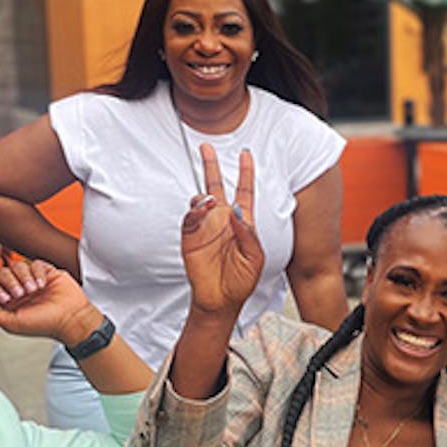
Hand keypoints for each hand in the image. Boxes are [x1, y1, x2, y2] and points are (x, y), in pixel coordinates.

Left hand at [0, 259, 98, 345]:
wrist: (70, 318)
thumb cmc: (44, 324)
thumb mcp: (12, 324)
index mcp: (8, 302)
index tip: (7, 299)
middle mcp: (19, 289)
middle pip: (3, 273)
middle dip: (11, 282)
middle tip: (22, 294)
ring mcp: (33, 280)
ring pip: (19, 266)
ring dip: (24, 277)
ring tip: (34, 290)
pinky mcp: (47, 272)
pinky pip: (36, 263)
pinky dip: (37, 272)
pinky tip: (43, 284)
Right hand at [181, 144, 263, 319]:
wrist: (222, 299)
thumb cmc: (242, 279)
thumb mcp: (255, 257)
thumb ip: (248, 234)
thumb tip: (236, 212)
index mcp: (243, 221)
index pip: (244, 191)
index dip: (245, 173)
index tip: (246, 154)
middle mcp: (223, 219)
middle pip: (216, 186)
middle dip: (211, 166)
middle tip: (206, 147)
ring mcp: (206, 226)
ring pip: (201, 200)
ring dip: (205, 195)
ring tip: (210, 200)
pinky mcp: (191, 236)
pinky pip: (190, 218)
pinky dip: (195, 211)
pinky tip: (202, 209)